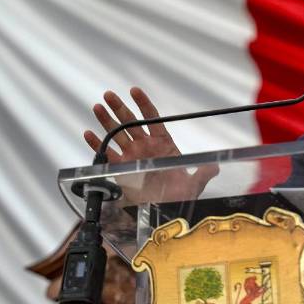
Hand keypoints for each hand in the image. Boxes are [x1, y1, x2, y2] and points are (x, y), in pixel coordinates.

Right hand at [83, 87, 216, 201]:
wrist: (165, 212)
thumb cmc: (181, 196)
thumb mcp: (195, 184)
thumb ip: (203, 173)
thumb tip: (215, 165)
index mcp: (163, 143)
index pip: (152, 118)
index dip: (143, 104)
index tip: (134, 91)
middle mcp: (145, 146)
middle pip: (131, 122)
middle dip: (119, 108)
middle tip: (108, 94)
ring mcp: (132, 156)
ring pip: (117, 134)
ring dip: (106, 121)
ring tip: (97, 107)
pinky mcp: (120, 169)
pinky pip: (107, 154)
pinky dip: (97, 144)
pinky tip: (88, 134)